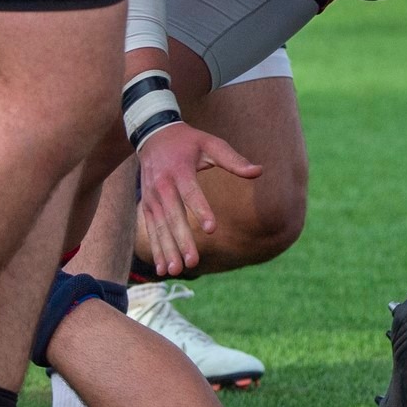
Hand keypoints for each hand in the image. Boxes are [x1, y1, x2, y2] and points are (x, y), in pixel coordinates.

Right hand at [135, 120, 261, 276]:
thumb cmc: (189, 142)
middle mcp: (162, 186)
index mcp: (180, 170)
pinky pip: (150, 230)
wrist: (153, 136)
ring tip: (176, 270)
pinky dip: (156, 249)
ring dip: (167, 250)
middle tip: (193, 262)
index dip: (201, 210)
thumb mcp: (211, 143)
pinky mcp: (146, 206)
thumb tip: (259, 170)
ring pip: (159, 228)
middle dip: (182, 240)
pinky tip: (163, 268)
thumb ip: (233, 159)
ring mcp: (151, 197)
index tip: (212, 229)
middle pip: (173, 216)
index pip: (191, 192)